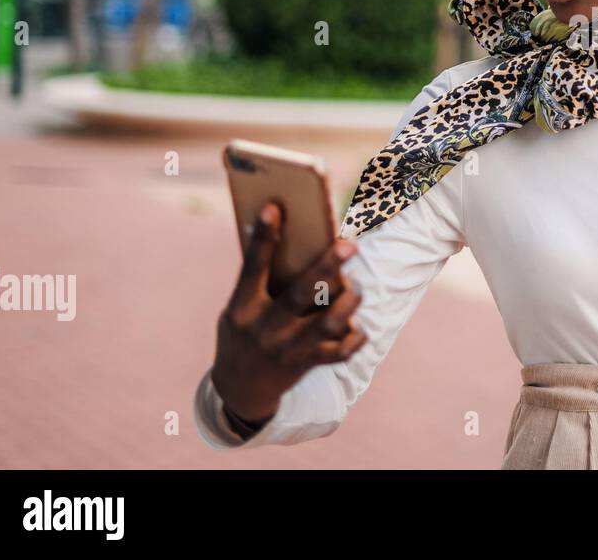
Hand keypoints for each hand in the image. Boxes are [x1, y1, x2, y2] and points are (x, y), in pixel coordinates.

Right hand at [210, 202, 367, 427]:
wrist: (238, 390)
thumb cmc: (244, 333)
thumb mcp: (239, 309)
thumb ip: (261, 283)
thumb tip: (294, 240)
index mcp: (242, 309)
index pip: (252, 267)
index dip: (263, 238)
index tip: (275, 208)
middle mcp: (264, 329)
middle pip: (301, 294)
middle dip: (328, 267)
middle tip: (349, 244)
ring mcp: (287, 349)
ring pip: (328, 323)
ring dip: (348, 300)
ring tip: (355, 284)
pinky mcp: (306, 365)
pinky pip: (340, 352)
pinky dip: (355, 336)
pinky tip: (358, 325)